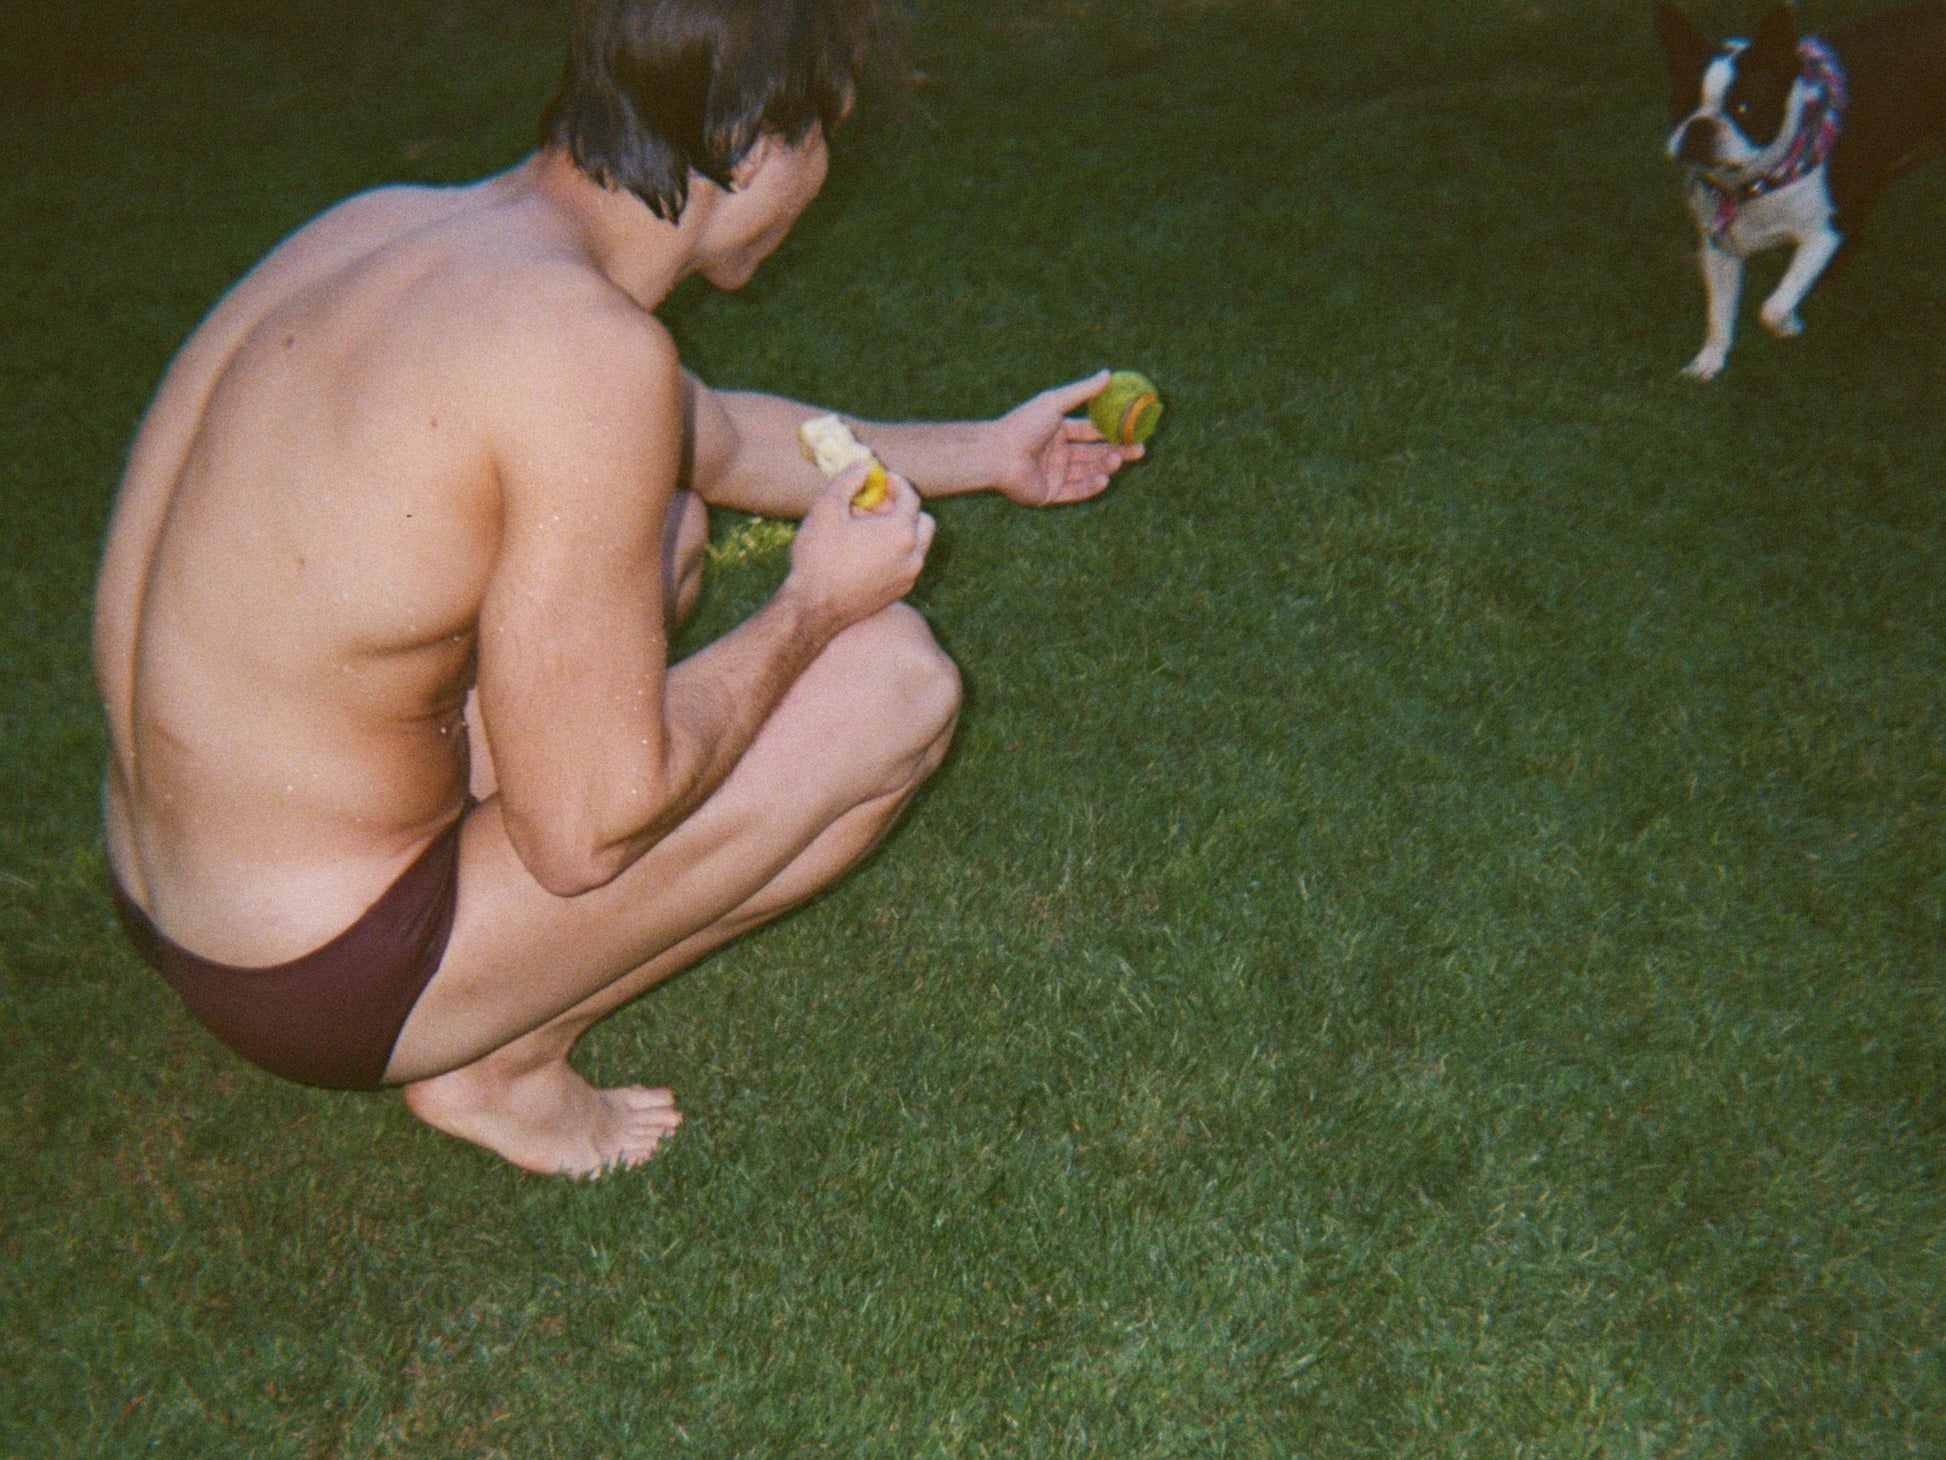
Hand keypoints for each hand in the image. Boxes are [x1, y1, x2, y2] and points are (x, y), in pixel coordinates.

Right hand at [787, 462, 934, 632]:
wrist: (813, 608)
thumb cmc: (818, 557)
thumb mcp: (827, 508)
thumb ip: (848, 480)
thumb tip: (863, 466)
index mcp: (901, 533)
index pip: (910, 498)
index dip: (896, 483)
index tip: (881, 478)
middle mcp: (913, 556)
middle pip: (923, 522)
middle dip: (904, 508)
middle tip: (878, 504)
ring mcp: (908, 577)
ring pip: (917, 545)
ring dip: (900, 531)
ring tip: (867, 528)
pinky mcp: (899, 593)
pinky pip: (906, 564)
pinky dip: (895, 551)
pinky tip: (866, 551)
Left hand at [986, 370, 1144, 506]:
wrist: (997, 454)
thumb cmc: (1023, 425)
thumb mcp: (1055, 403)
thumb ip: (1083, 391)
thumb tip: (1108, 374)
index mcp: (1057, 431)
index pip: (1090, 431)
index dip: (1111, 432)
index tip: (1133, 430)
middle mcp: (1057, 453)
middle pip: (1093, 453)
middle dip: (1116, 451)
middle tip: (1139, 450)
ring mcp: (1054, 474)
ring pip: (1087, 471)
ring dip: (1105, 466)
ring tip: (1118, 460)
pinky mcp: (1050, 494)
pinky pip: (1075, 491)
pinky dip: (1091, 486)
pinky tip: (1105, 479)